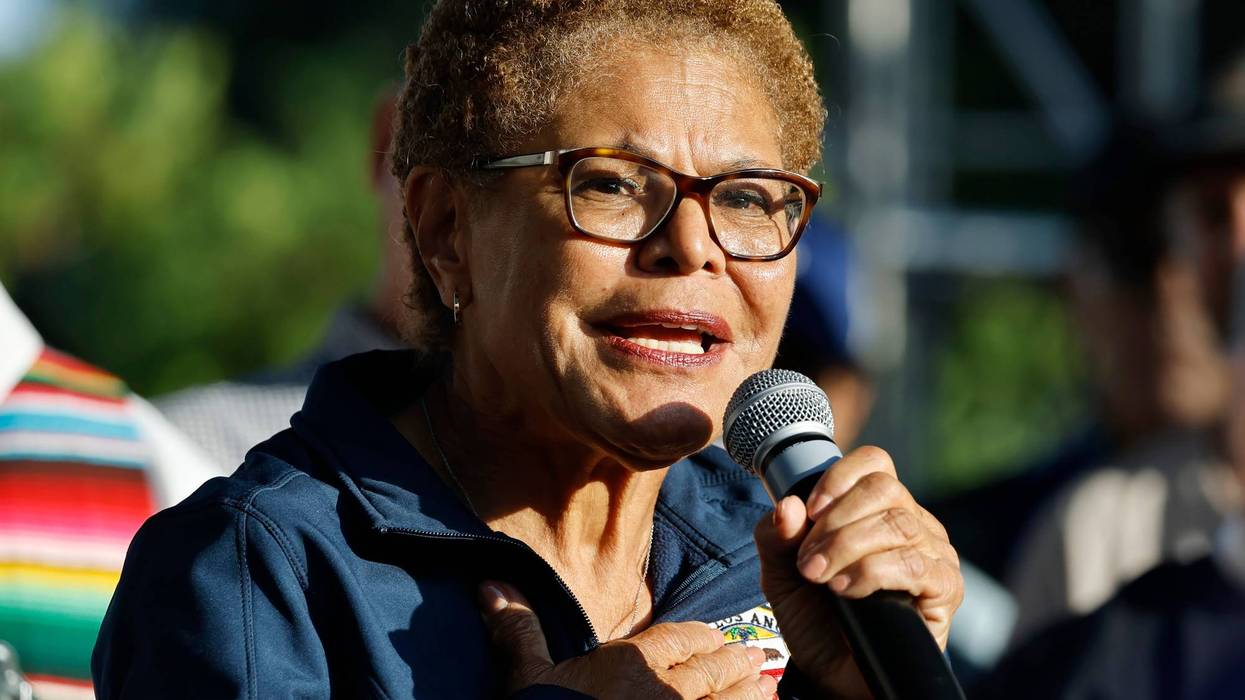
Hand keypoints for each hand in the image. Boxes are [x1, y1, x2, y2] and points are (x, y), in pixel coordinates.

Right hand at [479, 581, 776, 698]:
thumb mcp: (528, 679)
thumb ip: (520, 632)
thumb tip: (492, 586)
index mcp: (632, 663)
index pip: (679, 640)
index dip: (701, 638)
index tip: (715, 637)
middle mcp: (667, 691)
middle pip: (713, 669)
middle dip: (734, 662)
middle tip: (755, 658)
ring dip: (752, 694)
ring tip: (768, 688)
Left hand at [753, 446, 963, 697]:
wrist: (836, 676)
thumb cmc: (816, 618)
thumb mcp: (782, 574)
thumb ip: (776, 537)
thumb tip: (787, 505)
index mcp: (877, 509)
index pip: (874, 464)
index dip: (839, 477)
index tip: (809, 510)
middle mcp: (913, 524)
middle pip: (885, 489)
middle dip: (835, 521)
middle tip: (808, 560)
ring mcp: (934, 554)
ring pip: (897, 524)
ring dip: (847, 547)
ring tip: (820, 577)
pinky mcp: (945, 589)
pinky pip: (914, 563)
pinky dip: (871, 572)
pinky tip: (847, 590)